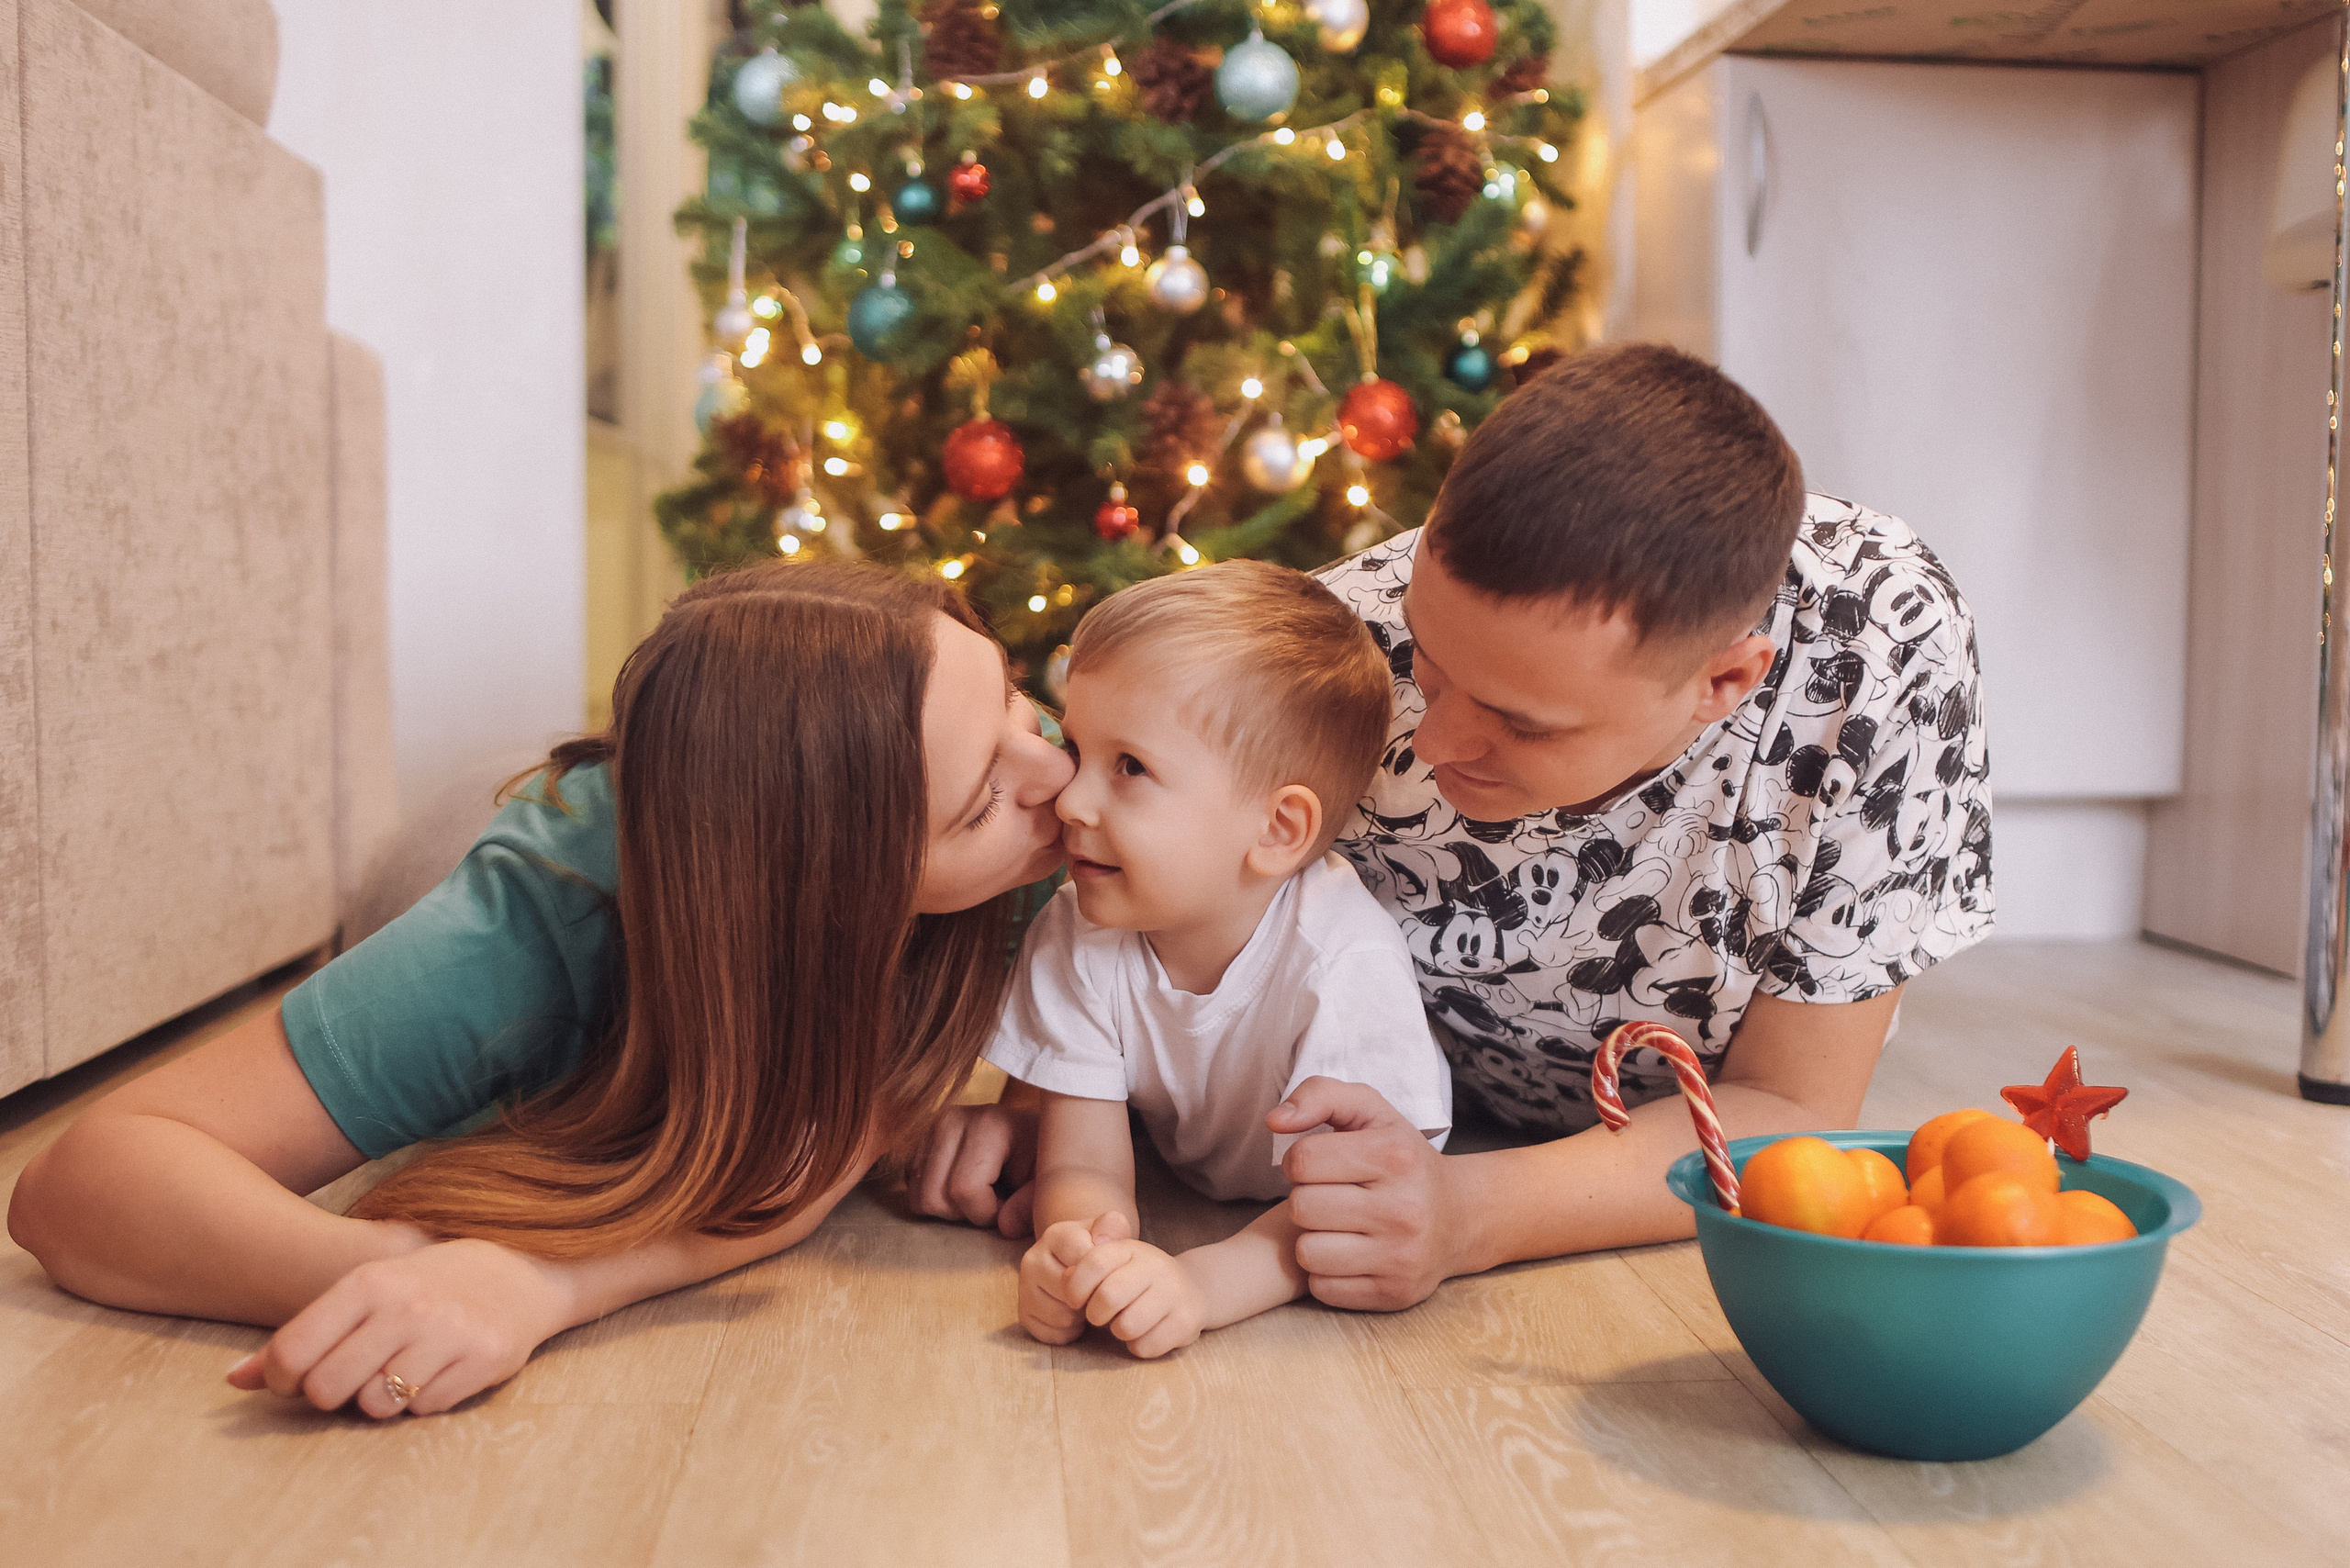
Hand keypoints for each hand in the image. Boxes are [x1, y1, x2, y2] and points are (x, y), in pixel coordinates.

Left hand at [225, 1238, 573, 1417]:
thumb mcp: (365, 1292)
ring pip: (376, 1405)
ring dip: (380, 1399)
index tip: (299, 1376)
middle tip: (352, 1376)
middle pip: (327, 1389)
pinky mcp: (482, 1360)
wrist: (521, 1270)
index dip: (284, 1378)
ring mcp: (447, 1334)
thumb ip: (301, 1335)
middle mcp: (406, 1306)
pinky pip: (424, 1408)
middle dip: (331, 1393)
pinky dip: (423, 1398)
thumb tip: (232, 1382)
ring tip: (399, 1369)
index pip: (293, 1351)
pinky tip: (438, 1368)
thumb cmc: (427, 1284)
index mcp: (368, 1283)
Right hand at [908, 1102, 1037, 1236]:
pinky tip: (960, 1188)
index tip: (1009, 1204)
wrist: (1029, 1134)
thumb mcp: (1048, 1179)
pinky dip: (935, 1199)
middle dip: (965, 1214)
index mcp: (987, 1125)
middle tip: (992, 1202)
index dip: (987, 1212)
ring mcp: (931, 1130)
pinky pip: (911, 1189)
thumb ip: (1032, 1203)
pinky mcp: (920, 1143)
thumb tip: (1005, 1226)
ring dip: (948, 1209)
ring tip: (977, 1195)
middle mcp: (951, 1121)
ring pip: (918, 1197)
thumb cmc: (1040, 1157)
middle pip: (934, 1197)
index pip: (964, 1189)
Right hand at [1017, 1211, 1128, 1344]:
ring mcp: (1023, 1287)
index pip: (1085, 1261)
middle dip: (1091, 1297)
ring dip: (1081, 1317)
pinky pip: (1053, 1334)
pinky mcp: (1023, 1313)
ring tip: (1084, 1303)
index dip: (1103, 1274)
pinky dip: (1068, 1332)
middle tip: (1095, 1292)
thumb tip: (1100, 1241)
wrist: (1073, 1264)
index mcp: (1056, 1235)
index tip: (1107, 1273)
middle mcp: (1032, 1258)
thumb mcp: (1109, 1231)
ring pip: (1062, 1316)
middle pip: (1072, 1293)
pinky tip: (1073, 1318)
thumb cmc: (1096, 1250)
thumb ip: (1113, 1226)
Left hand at [1061, 1229, 1205, 1359]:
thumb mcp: (1114, 1265)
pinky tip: (1147, 1333)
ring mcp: (1175, 1293)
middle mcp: (1156, 1266)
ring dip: (1119, 1332)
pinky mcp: (1186, 1322)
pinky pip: (1145, 1346)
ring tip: (1126, 1322)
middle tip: (1100, 1315)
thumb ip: (1086, 1268)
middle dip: (1095, 1314)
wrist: (1192, 1290)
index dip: (1075, 1287)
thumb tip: (1066, 1278)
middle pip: (1108, 1297)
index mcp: (1131, 1249)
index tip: (1075, 1300)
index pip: (1093, 1263)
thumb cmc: (1138, 1280)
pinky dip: (1139, 1346)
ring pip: (1126, 1327)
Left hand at [1274, 1077, 1461, 1311]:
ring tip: (1336, 1225)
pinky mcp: (1393, 1293)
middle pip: (1301, 1207)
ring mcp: (1400, 1257)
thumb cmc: (1401, 1158)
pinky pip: (1322, 1288)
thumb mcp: (1369, 1111)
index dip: (1299, 1161)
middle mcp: (1402, 1208)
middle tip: (1331, 1195)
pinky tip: (1347, 1252)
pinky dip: (1325, 1272)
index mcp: (1395, 1156)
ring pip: (1307, 1252)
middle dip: (1306, 1198)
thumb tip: (1274, 1121)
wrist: (1460, 1217)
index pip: (1302, 1160)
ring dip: (1312, 1238)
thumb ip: (1319, 1096)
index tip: (1320, 1165)